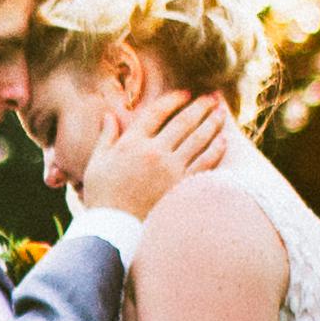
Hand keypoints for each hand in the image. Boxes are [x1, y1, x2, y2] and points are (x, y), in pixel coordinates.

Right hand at [80, 91, 239, 218]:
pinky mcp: (181, 185)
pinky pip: (204, 163)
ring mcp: (170, 169)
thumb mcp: (97, 162)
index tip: (186, 93)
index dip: (174, 99)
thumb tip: (110, 115)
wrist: (113, 227)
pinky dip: (215, 150)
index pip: (158, 112)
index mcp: (132, 142)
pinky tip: (223, 140)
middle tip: (213, 97)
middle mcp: (154, 151)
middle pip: (183, 122)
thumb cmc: (102, 195)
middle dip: (200, 106)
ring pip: (198, 139)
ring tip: (221, 113)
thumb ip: (106, 136)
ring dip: (212, 123)